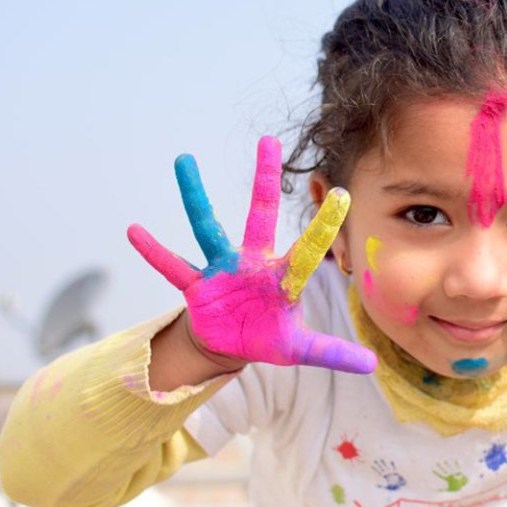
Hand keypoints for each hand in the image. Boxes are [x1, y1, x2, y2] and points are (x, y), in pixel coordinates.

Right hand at [127, 136, 376, 373]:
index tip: (343, 195)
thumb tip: (372, 365)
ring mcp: (222, 269)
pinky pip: (172, 266)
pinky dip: (154, 252)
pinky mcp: (196, 285)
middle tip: (269, 140)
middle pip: (260, 215)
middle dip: (265, 180)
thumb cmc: (268, 337)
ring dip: (195, 196)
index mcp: (283, 277)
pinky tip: (134, 230)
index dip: (324, 226)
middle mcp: (253, 263)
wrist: (230, 343)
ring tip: (184, 160)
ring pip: (207, 227)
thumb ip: (332, 351)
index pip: (309, 249)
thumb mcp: (299, 349)